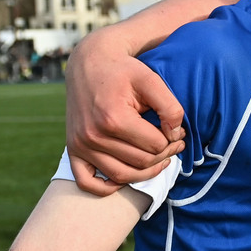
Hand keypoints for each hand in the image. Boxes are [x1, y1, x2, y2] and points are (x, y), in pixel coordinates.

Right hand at [66, 33, 185, 195]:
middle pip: (141, 163)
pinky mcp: (73, 149)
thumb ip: (170, 107)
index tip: (177, 130)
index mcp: (113, 118)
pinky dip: (107, 187)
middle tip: (174, 143)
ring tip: (160, 158)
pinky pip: (88, 183)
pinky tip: (127, 176)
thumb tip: (174, 134)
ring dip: (146, 172)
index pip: (156, 146)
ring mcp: (80, 145)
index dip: (172, 139)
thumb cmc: (124, 71)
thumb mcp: (152, 80)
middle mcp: (93, 135)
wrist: (89, 63)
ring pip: (122, 176)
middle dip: (164, 155)